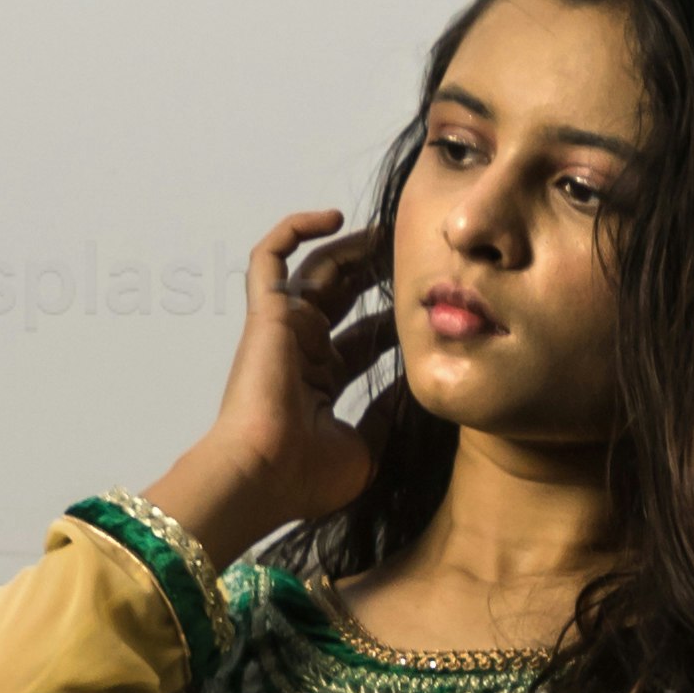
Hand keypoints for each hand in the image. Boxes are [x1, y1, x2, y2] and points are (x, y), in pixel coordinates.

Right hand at [142, 211, 393, 563]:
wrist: (264, 475)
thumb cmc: (306, 475)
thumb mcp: (366, 449)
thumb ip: (387, 415)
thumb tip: (414, 388)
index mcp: (322, 381)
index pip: (364, 338)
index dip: (394, 318)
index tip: (429, 302)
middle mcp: (302, 350)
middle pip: (343, 295)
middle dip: (376, 271)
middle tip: (413, 251)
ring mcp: (283, 329)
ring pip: (318, 269)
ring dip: (352, 247)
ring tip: (389, 231)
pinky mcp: (267, 313)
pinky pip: (270, 257)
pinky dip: (295, 230)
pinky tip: (334, 217)